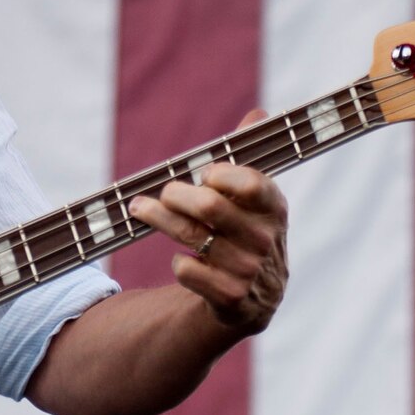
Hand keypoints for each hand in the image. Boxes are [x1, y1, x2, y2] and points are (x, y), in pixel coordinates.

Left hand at [129, 109, 288, 336]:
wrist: (255, 299)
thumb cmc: (247, 234)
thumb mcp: (257, 202)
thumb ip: (250, 160)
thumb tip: (258, 115)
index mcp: (275, 208)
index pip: (250, 183)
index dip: (220, 174)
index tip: (204, 174)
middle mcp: (265, 239)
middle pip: (209, 206)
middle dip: (176, 194)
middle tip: (163, 192)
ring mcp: (249, 270)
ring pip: (190, 235)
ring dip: (157, 217)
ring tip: (139, 207)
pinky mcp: (229, 297)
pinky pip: (187, 270)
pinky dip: (179, 262)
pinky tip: (182, 258)